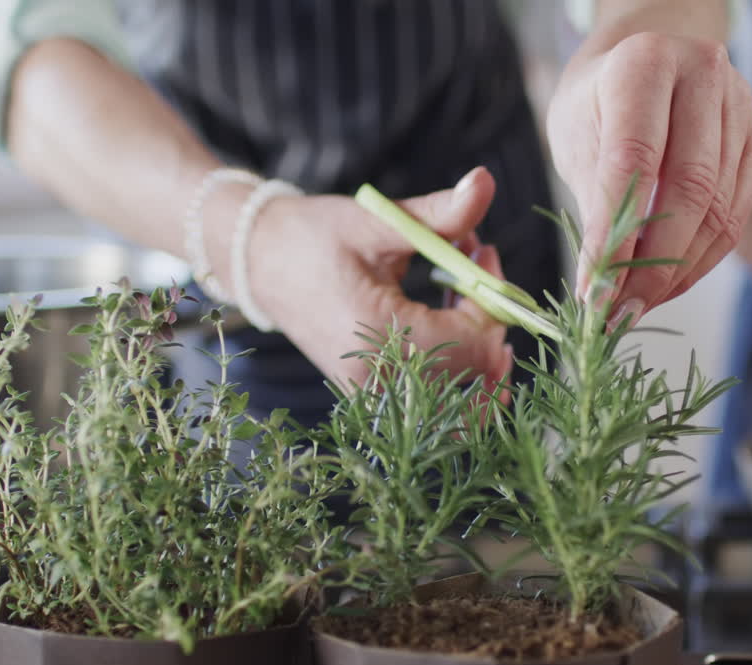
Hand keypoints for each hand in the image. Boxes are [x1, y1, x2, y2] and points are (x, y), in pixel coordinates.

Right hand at [212, 167, 513, 390]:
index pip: (474, 343)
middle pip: (475, 375)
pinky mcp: (371, 395)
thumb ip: (437, 213)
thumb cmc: (313, 237)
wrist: (258, 263)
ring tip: (460, 288)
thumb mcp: (377, 221)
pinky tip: (445, 312)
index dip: (494, 298)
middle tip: (477, 267)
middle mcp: (376, 379)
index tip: (483, 250)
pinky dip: (454, 360)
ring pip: (460, 394)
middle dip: (490, 320)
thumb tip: (485, 181)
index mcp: (377, 336)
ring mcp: (372, 395)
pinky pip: (433, 396)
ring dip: (476, 343)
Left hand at [547, 31, 751, 324]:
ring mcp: (739, 106)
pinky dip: (700, 261)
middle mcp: (703, 74)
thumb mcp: (577, 140)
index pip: (635, 162)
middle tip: (619, 313)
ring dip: (678, 272)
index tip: (595, 292)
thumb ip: (595, 205)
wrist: (640, 63)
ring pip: (719, 209)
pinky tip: (667, 285)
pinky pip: (736, 216)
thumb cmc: (597, 105)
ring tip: (637, 306)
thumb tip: (603, 288)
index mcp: (645, 62)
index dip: (616, 235)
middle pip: (691, 189)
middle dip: (653, 264)